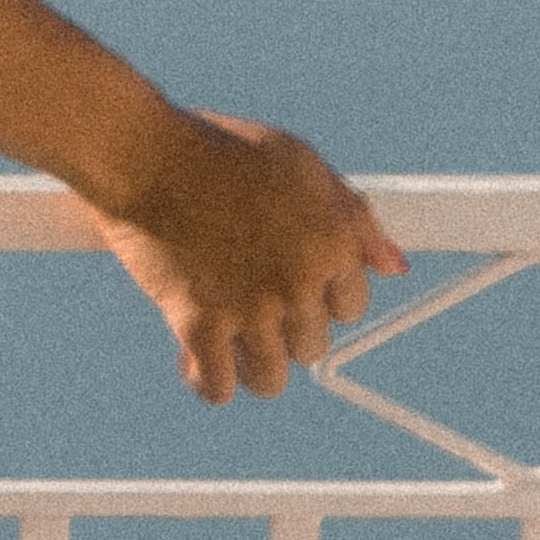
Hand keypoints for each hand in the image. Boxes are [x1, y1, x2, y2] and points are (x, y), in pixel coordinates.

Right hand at [81, 99, 403, 404]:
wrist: (144, 154)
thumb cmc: (220, 151)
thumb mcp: (302, 164)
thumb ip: (353, 218)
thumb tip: (395, 267)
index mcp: (331, 241)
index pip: (350, 307)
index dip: (317, 296)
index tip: (287, 284)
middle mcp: (298, 280)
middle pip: (312, 345)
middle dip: (283, 327)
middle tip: (246, 297)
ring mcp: (249, 307)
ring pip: (272, 378)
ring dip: (250, 362)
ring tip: (228, 336)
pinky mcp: (198, 324)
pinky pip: (218, 388)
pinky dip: (206, 378)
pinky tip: (192, 354)